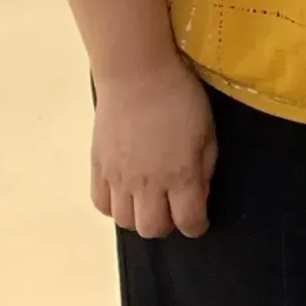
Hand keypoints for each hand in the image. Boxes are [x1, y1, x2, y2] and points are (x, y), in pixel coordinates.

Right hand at [91, 54, 216, 238]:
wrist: (137, 75)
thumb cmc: (181, 98)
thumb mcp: (208, 131)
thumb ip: (205, 168)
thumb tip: (198, 195)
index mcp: (180, 175)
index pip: (188, 221)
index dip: (197, 226)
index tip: (199, 221)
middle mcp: (147, 184)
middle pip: (152, 229)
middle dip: (167, 225)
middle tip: (173, 208)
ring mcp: (118, 179)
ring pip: (124, 222)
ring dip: (139, 217)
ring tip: (149, 200)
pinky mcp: (98, 168)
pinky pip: (101, 204)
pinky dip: (114, 206)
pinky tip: (125, 193)